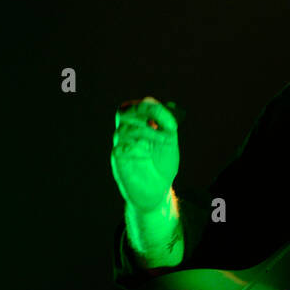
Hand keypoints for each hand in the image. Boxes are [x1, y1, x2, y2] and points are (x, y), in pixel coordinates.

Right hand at [111, 97, 179, 213]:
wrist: (158, 190)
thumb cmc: (162, 164)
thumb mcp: (168, 140)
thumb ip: (162, 121)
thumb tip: (150, 99)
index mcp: (139, 125)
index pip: (136, 107)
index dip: (152, 108)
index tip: (171, 121)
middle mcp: (127, 134)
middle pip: (123, 112)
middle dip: (143, 112)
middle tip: (159, 121)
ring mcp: (122, 147)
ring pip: (123, 129)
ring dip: (146, 131)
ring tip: (163, 140)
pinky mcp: (119, 163)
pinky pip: (118, 149)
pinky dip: (134, 146)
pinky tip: (147, 151)